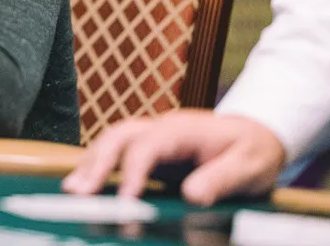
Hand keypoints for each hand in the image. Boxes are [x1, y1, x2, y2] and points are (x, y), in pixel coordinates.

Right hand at [62, 110, 286, 205]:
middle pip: (118, 136)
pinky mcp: (148, 148)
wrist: (256, 134)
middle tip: (78, 192)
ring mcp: (151, 135)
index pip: (147, 146)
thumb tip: (192, 196)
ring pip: (111, 140)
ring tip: (72, 190)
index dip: (133, 172)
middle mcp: (160, 127)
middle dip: (96, 163)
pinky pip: (116, 151)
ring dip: (90, 164)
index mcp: (182, 130)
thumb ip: (222, 179)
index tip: (125, 201)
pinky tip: (85, 183)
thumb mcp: (250, 167)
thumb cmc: (252, 151)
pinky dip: (97, 165)